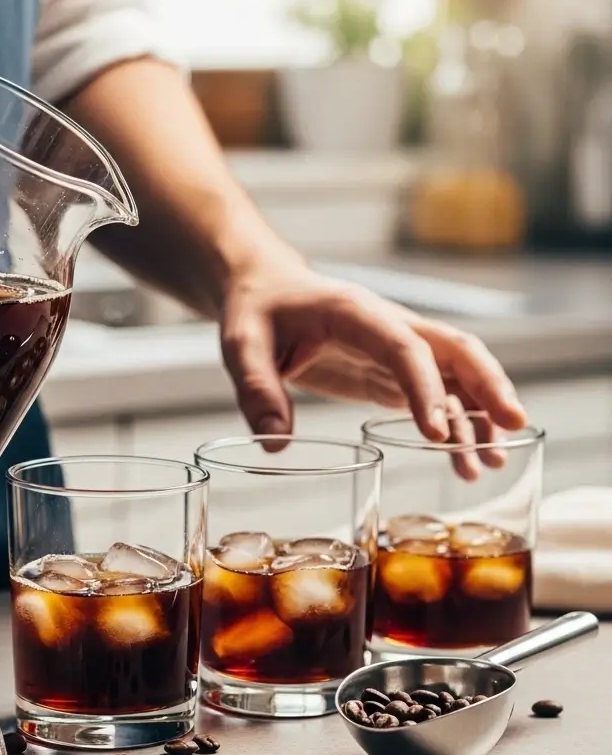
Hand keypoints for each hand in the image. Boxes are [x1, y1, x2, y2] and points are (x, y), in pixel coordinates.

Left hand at [219, 260, 528, 478]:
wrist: (262, 290)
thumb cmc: (255, 310)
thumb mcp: (241, 345)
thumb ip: (256, 389)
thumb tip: (276, 443)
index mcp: (354, 312)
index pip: (402, 346)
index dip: (424, 387)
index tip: (436, 433)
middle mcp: (386, 326)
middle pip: (454, 349)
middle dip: (488, 385)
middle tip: (513, 426)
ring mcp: (393, 348)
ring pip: (453, 375)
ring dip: (477, 415)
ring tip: (489, 464)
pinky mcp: (388, 371)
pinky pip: (434, 394)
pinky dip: (455, 423)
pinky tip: (465, 458)